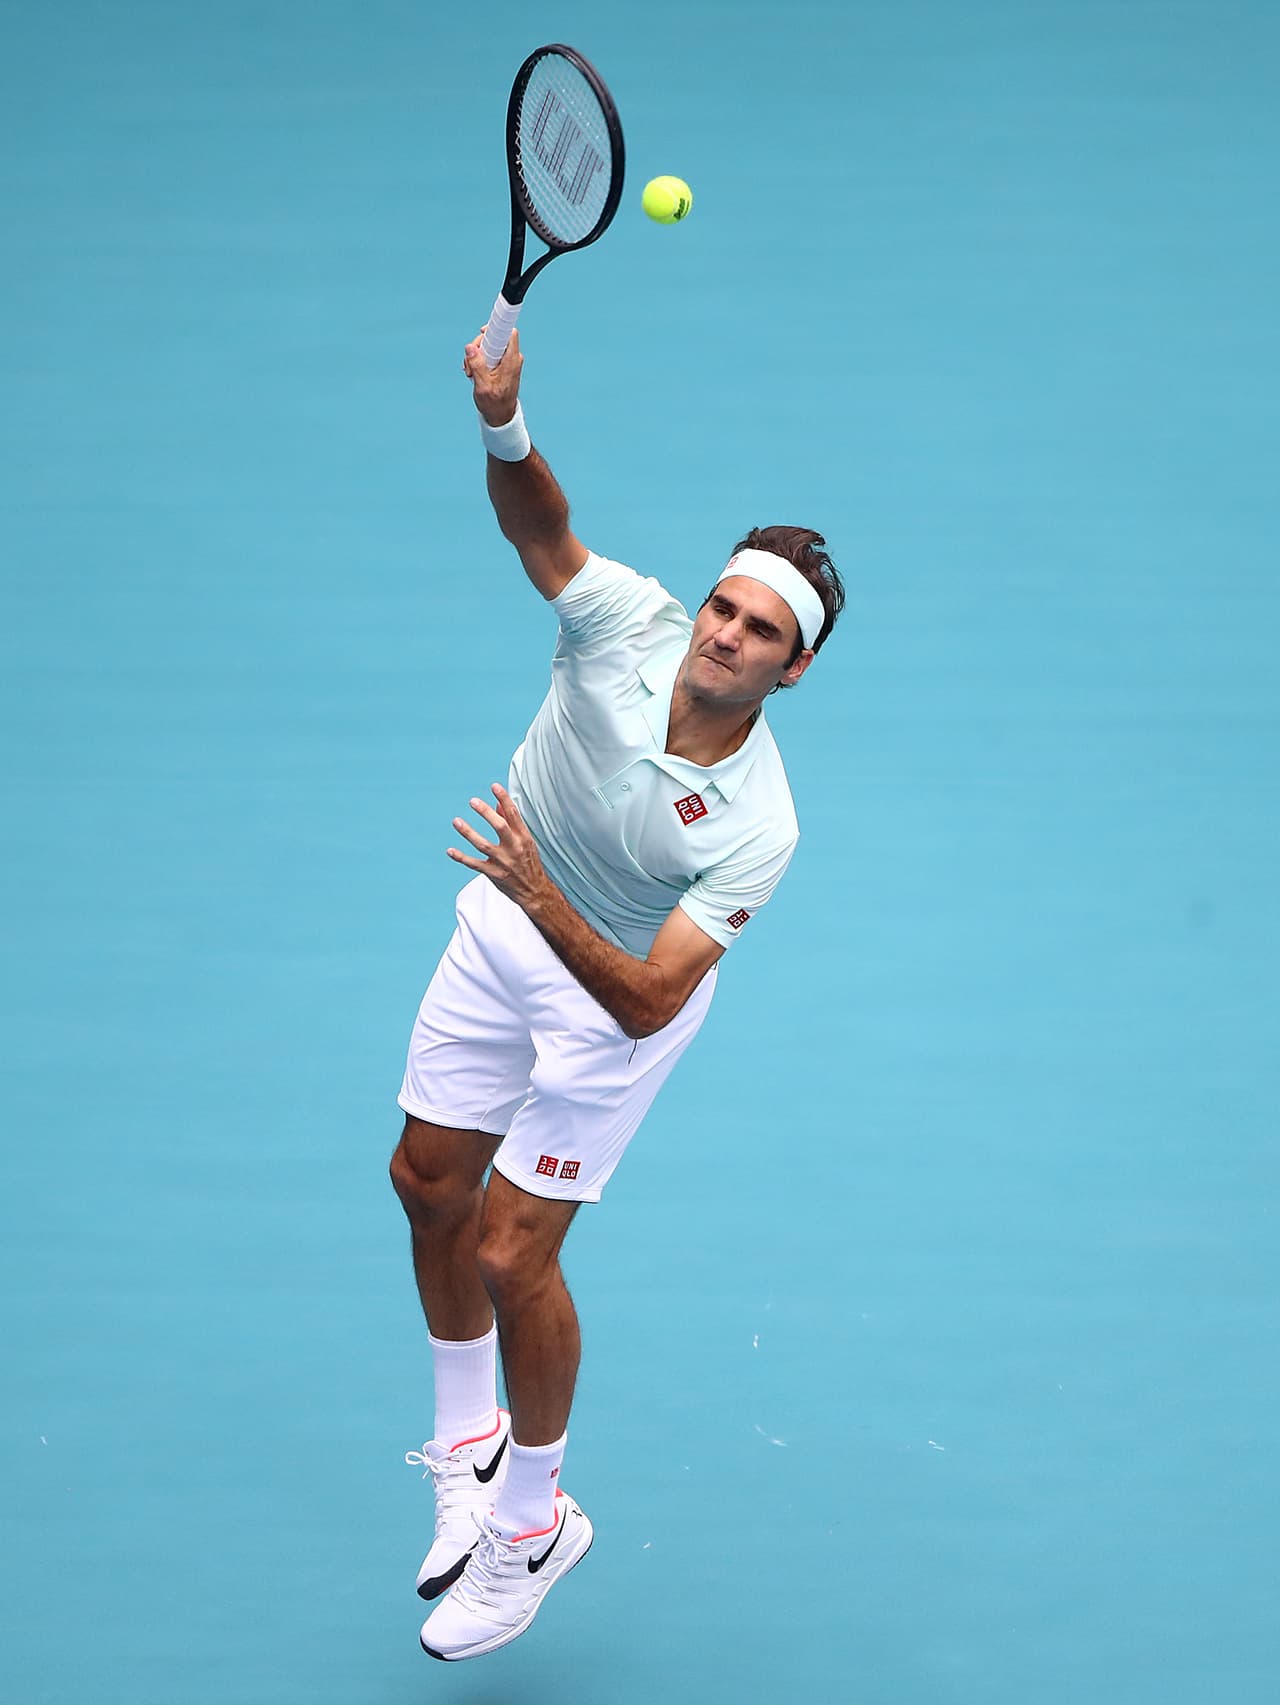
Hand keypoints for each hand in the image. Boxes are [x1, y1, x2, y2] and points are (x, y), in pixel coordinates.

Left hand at [447, 782, 550, 911]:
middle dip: (486, 813)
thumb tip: (498, 804)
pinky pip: (474, 864)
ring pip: (483, 845)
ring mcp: (503, 862)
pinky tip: (450, 850)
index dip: (504, 799)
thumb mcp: (525, 841)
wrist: (534, 891)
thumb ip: (512, 822)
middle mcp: (514, 848)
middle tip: (473, 801)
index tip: (494, 786)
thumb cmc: (528, 863)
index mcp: (524, 838)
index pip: (514, 815)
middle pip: (500, 827)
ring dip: (468, 832)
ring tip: (456, 821)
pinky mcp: (494, 873)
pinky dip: (461, 857)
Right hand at [462, 326, 523, 426]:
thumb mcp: (482, 386)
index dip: (495, 327)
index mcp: (511, 361)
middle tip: (470, 363)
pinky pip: (489, 354)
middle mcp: (512, 358)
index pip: (509, 333)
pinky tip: (473, 373)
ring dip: (476, 356)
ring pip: (489, 346)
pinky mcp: (502, 365)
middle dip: (478, 346)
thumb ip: (477, 365)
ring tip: (470, 373)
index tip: (482, 331)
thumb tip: (470, 347)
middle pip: (494, 337)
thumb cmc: (495, 404)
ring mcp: (507, 361)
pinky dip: (479, 361)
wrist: (501, 416)